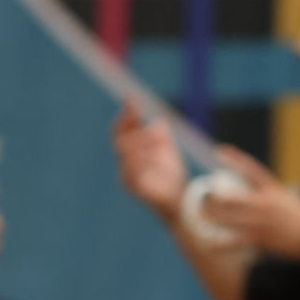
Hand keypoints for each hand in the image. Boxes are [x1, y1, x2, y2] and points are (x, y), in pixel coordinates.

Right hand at [112, 100, 187, 221]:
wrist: (180, 200)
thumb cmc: (171, 175)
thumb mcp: (167, 150)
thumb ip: (161, 136)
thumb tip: (159, 122)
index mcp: (131, 154)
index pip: (121, 131)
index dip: (126, 115)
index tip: (132, 99)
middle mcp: (125, 165)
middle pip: (119, 139)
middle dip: (129, 123)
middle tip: (138, 111)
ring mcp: (127, 177)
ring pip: (126, 152)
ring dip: (141, 140)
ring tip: (158, 136)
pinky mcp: (135, 188)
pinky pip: (134, 169)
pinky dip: (144, 157)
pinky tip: (155, 152)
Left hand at [199, 146, 299, 259]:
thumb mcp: (287, 198)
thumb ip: (269, 194)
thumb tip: (254, 191)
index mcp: (272, 189)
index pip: (250, 168)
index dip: (234, 158)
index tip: (219, 150)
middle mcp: (264, 203)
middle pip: (231, 197)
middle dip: (214, 198)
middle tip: (202, 197)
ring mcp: (261, 221)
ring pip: (228, 218)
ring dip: (212, 218)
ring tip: (201, 216)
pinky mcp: (261, 238)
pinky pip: (235, 241)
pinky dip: (220, 244)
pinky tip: (209, 245)